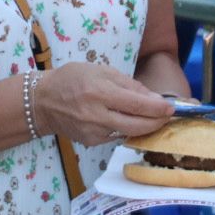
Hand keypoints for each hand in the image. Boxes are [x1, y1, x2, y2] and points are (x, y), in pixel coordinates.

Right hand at [32, 63, 174, 145]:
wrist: (43, 101)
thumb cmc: (72, 79)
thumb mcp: (100, 71)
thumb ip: (128, 84)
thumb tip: (153, 98)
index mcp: (99, 92)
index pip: (136, 104)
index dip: (157, 108)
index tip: (172, 108)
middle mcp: (96, 115)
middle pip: (137, 126)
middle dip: (156, 122)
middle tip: (167, 117)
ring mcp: (93, 132)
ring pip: (128, 134)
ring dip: (143, 127)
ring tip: (151, 118)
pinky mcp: (90, 142)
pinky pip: (115, 137)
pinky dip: (125, 129)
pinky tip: (125, 121)